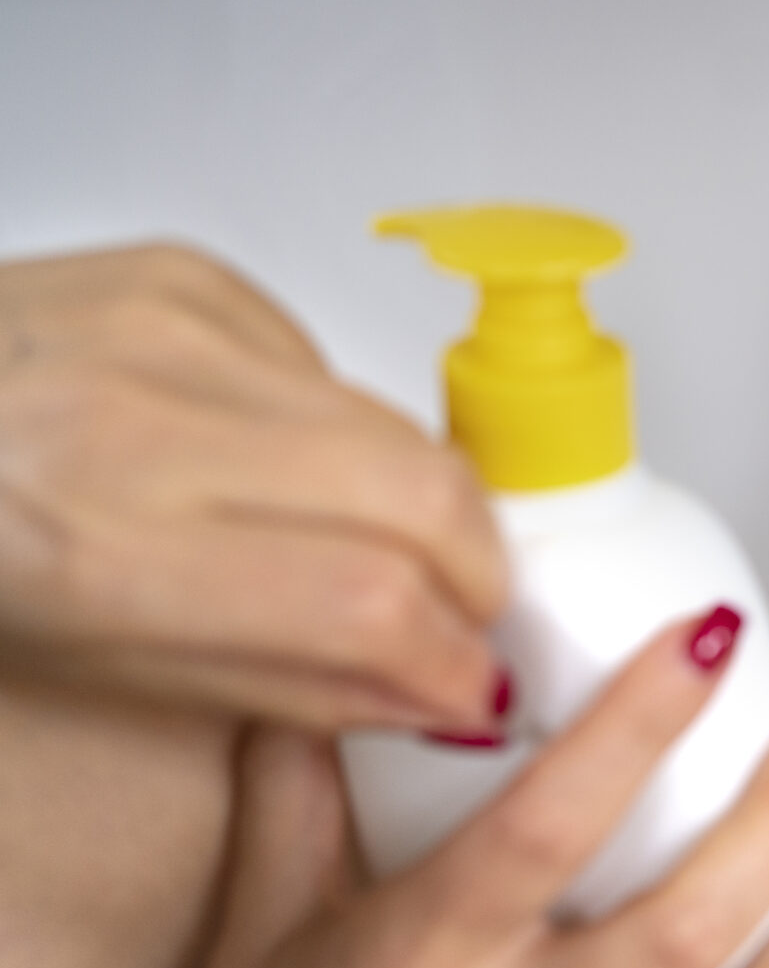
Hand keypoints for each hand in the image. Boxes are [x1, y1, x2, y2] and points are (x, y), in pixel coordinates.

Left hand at [0, 242, 506, 728]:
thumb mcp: (91, 667)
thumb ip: (289, 684)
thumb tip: (439, 692)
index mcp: (92, 550)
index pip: (365, 600)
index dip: (450, 656)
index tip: (471, 689)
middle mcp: (135, 422)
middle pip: (422, 493)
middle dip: (478, 571)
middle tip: (463, 615)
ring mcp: (166, 329)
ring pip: (398, 426)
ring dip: (420, 504)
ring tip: (372, 547)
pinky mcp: (186, 274)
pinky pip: (330, 368)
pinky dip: (337, 431)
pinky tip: (273, 462)